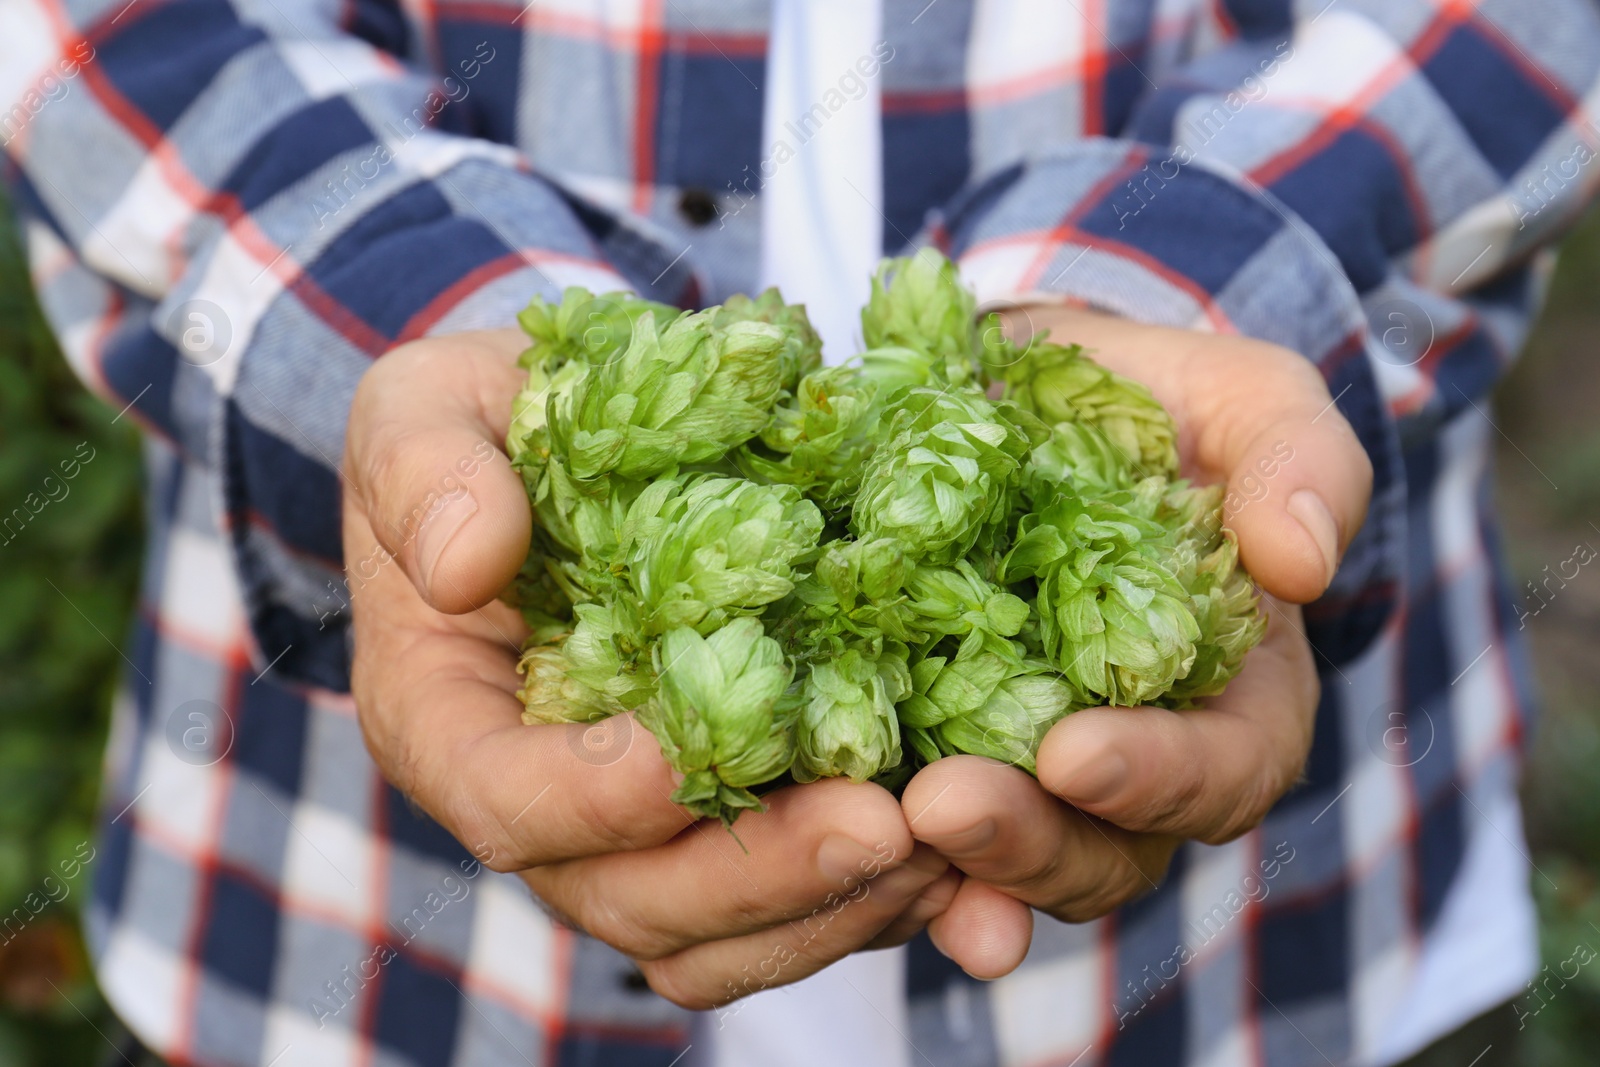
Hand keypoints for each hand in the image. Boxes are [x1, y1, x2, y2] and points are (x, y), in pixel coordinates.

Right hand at [342, 329, 954, 1008]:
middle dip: (756, 878)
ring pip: (723, 933)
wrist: (579, 444)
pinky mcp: (735, 814)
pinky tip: (967, 853)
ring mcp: (644, 827)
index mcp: (449, 721)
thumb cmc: (490, 426)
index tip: (678, 754)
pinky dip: (878, 894)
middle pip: (631, 898)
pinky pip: (796, 903)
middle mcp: (547, 804)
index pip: (503, 801)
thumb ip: (422, 471)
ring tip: (946, 848)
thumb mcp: (425, 409)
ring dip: (835, 907)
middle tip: (878, 827)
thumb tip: (463, 564)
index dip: (585, 799)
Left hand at [901, 306, 1369, 977]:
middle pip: (1111, 850)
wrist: (1010, 393)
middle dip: (1034, 843)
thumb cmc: (1144, 403)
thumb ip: (1297, 457)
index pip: (1225, 769)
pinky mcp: (934, 748)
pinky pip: (919, 835)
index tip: (1072, 755)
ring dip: (959, 866)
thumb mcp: (1241, 398)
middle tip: (946, 806)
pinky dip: (889, 863)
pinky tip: (843, 858)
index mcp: (1233, 691)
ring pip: (1014, 861)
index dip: (1159, 778)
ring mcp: (1027, 763)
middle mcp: (1136, 755)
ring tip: (891, 831)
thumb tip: (1299, 561)